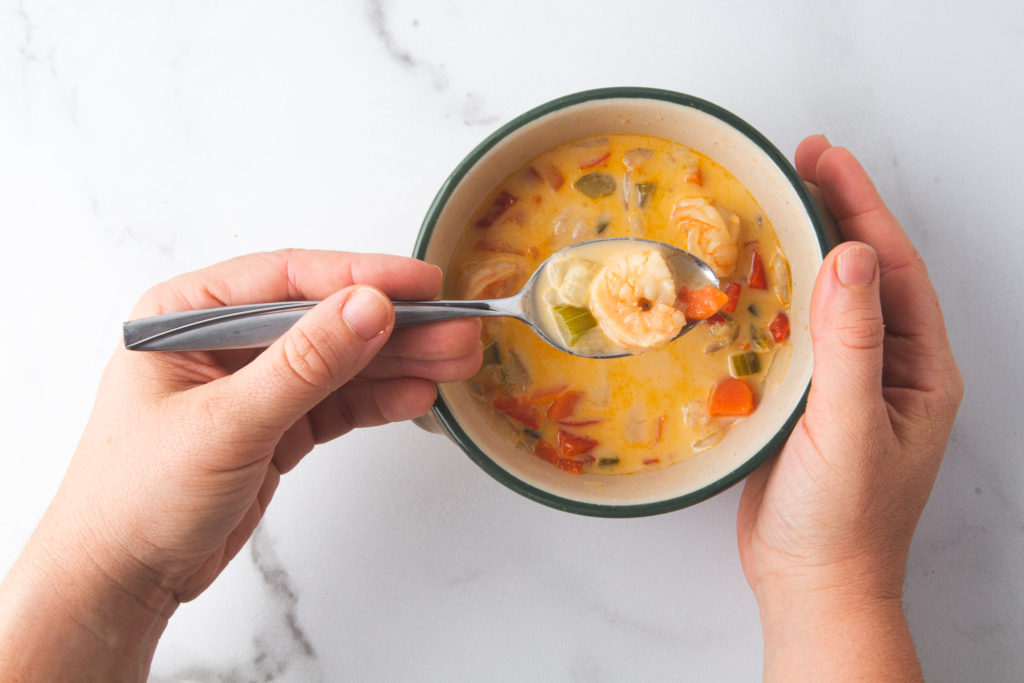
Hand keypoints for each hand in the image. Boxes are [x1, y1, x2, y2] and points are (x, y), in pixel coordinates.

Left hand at [0, 249, 481, 679]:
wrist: (119, 580)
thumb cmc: (137, 497)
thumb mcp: (228, 422)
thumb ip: (305, 363)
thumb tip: (369, 308)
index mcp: (187, 315)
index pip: (287, 278)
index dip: (360, 276)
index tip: (421, 282)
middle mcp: (222, 341)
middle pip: (324, 318)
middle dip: (394, 324)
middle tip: (455, 327)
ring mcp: (253, 384)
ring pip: (339, 361)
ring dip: (398, 361)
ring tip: (456, 359)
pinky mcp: (275, 425)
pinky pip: (336, 402)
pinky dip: (377, 399)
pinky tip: (417, 395)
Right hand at [736, 137, 962, 678]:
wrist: (810, 584)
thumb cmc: (843, 519)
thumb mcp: (850, 426)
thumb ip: (850, 342)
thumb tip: (850, 254)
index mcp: (916, 368)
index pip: (891, 268)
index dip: (861, 207)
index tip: (824, 158)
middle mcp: (885, 367)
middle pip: (860, 272)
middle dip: (832, 213)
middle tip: (794, 161)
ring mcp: (843, 382)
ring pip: (822, 299)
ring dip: (798, 250)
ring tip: (768, 203)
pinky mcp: (802, 400)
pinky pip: (789, 333)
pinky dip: (767, 298)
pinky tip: (742, 279)